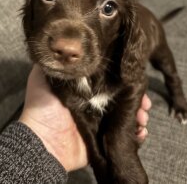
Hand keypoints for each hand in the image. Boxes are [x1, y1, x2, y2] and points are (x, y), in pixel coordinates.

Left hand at [19, 65, 150, 170]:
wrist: (43, 140)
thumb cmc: (43, 106)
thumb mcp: (42, 76)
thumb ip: (54, 63)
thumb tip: (66, 47)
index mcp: (84, 89)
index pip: (108, 80)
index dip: (122, 78)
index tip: (134, 76)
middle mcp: (94, 103)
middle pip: (121, 96)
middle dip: (136, 97)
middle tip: (145, 100)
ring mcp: (100, 121)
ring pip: (126, 114)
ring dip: (138, 113)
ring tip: (144, 115)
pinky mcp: (104, 137)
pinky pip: (125, 134)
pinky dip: (136, 133)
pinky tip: (141, 130)